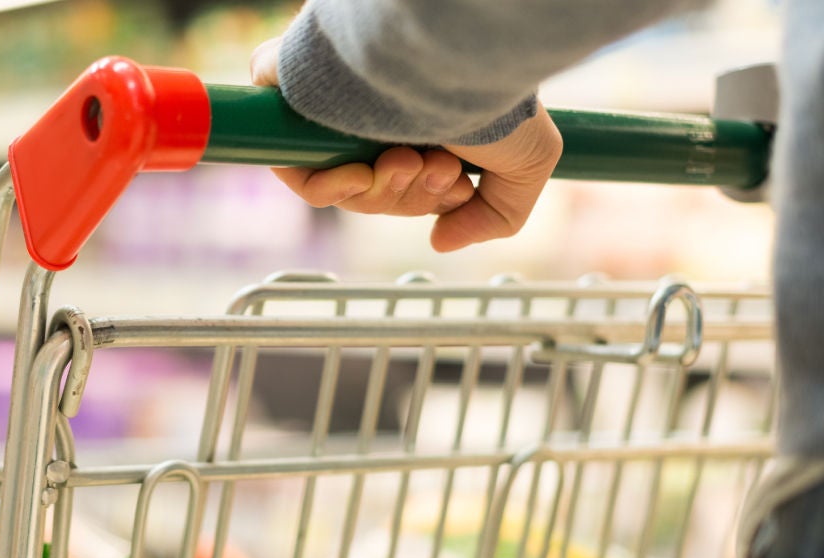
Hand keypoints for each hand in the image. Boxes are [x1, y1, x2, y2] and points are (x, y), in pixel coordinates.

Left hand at [250, 37, 562, 252]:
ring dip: (380, 192)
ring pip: (340, 187)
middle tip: (437, 170)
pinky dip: (330, 188)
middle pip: (374, 192)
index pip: (405, 184)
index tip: (456, 186)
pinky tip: (364, 173)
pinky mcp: (295, 97)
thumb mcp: (527, 164)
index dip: (427, 199)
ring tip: (411, 160)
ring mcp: (336, 107)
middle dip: (409, 196)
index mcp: (421, 120)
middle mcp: (377, 111)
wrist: (454, 51)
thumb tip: (440, 240)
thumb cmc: (494, 96)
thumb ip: (496, 214)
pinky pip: (296, 169)